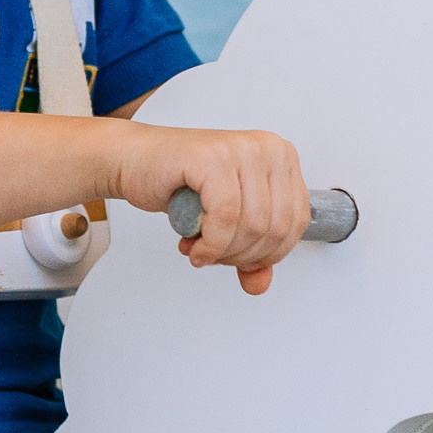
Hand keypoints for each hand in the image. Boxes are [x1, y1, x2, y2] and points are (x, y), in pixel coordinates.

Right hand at [114, 122, 310, 296]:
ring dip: (223, 252)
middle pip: (275, 227)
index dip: (270, 253)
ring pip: (252, 225)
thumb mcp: (227, 220)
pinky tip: (195, 248)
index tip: (243, 260)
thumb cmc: (181, 183)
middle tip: (217, 257)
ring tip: (202, 251)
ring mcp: (241, 149)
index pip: (297, 221)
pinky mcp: (213, 157)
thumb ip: (249, 252)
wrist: (136, 161)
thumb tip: (260, 284)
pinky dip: (210, 244)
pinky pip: (225, 217)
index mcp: (281, 157)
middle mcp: (267, 149)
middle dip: (243, 256)